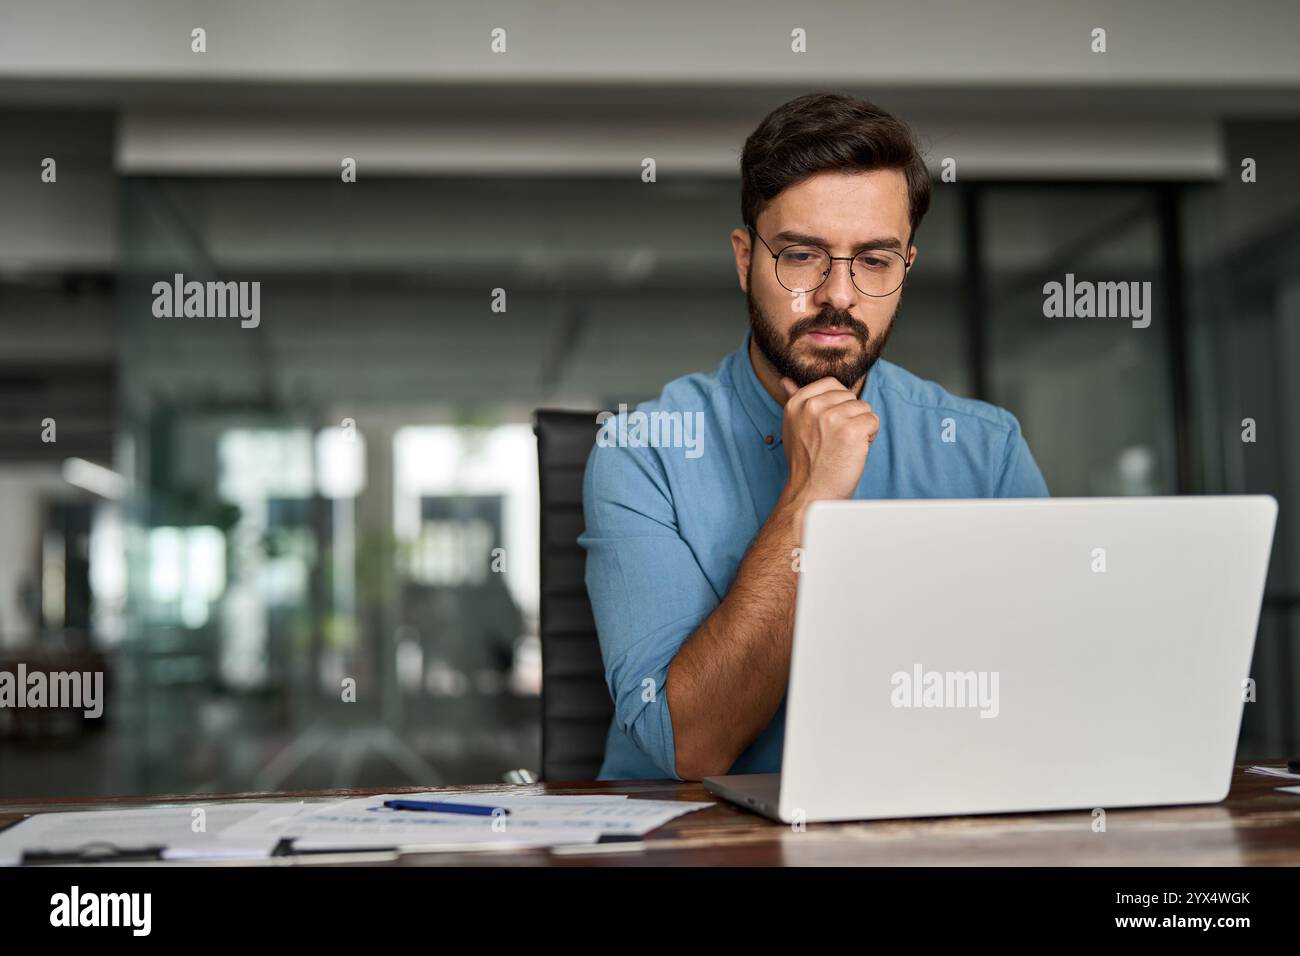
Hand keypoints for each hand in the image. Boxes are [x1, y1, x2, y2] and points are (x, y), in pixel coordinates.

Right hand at [779, 376, 879, 502]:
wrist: (811, 493)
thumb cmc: (806, 463)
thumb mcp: (793, 426)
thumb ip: (795, 401)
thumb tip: (787, 381)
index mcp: (797, 403)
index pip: (831, 383)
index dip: (838, 404)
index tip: (828, 427)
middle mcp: (812, 407)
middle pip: (850, 396)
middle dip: (850, 417)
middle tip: (835, 441)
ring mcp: (832, 418)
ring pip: (864, 408)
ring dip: (860, 428)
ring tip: (844, 447)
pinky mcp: (851, 430)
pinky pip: (873, 421)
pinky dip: (869, 437)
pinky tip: (853, 451)